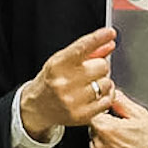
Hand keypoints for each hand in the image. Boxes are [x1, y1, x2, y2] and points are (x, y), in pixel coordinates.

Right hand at [18, 27, 118, 141]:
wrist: (38, 106)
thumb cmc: (51, 80)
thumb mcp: (63, 61)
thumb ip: (87, 51)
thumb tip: (109, 42)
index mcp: (57, 65)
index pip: (82, 47)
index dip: (98, 38)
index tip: (110, 32)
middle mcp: (63, 82)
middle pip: (101, 66)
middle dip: (99, 66)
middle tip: (89, 72)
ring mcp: (72, 100)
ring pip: (107, 83)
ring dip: (103, 83)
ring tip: (89, 85)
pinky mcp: (81, 115)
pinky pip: (107, 100)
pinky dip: (105, 96)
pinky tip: (95, 95)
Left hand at [87, 93, 147, 147]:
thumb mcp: (140, 114)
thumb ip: (120, 102)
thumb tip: (110, 94)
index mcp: (107, 128)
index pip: (92, 116)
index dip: (102, 115)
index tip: (111, 117)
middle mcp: (102, 146)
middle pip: (93, 132)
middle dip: (103, 129)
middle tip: (121, 132)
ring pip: (94, 147)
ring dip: (102, 145)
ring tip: (122, 145)